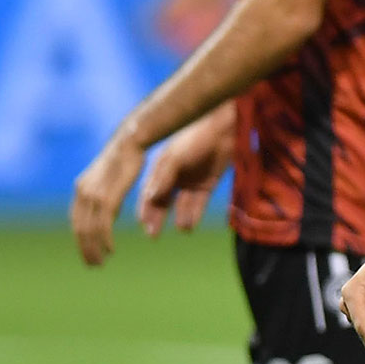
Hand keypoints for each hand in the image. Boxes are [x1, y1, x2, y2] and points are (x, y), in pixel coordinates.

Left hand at [70, 129, 146, 266]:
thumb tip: (107, 214)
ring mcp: (94, 194)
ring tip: (101, 261)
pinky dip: (105, 239)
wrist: (130, 142)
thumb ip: (103, 196)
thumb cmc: (124, 159)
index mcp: (81, 188)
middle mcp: (83, 192)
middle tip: (93, 265)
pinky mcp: (107, 195)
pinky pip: (103, 224)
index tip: (88, 254)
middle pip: (80, 229)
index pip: (76, 222)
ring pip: (90, 229)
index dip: (80, 241)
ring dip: (94, 248)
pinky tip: (111, 249)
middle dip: (85, 249)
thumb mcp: (108, 179)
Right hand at [137, 110, 233, 236]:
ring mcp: (192, 181)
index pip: (149, 192)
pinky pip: (198, 203)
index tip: (142, 224)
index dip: (145, 208)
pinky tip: (190, 225)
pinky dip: (194, 214)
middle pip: (163, 201)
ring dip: (180, 217)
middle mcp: (175, 176)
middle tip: (153, 235)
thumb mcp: (175, 158)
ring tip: (182, 228)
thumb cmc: (195, 138)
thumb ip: (163, 177)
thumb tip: (149, 198)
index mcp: (162, 168)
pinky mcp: (208, 183)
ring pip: (182, 205)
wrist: (223, 128)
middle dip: (158, 217)